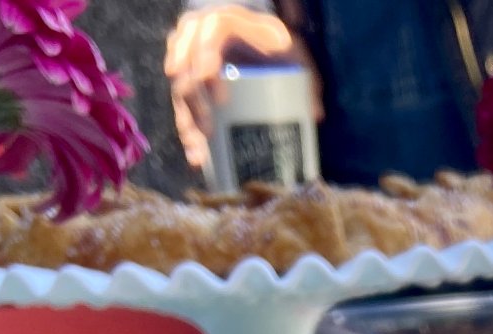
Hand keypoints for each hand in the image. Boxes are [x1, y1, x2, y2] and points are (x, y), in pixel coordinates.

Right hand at [165, 5, 318, 171]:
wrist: (261, 40)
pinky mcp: (186, 76)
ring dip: (186, 121)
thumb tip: (315, 114)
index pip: (206, 40)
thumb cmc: (279, 47)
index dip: (206, 67)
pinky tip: (195, 153)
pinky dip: (185, 127)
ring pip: (178, 87)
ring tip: (199, 152)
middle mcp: (199, 34)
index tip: (220, 101)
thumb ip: (306, 79)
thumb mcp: (294, 55)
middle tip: (208, 134)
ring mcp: (187, 54)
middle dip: (193, 105)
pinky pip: (178, 100)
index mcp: (225, 22)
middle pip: (185, 68)